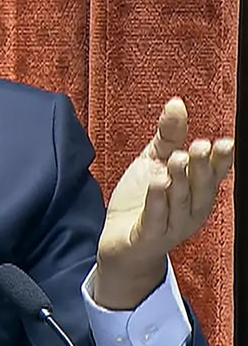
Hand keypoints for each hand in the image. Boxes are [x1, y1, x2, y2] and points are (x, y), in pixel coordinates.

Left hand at [95, 98, 233, 308]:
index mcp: (195, 191)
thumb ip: (168, 137)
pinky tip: (157, 183)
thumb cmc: (142, 202)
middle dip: (202, 167)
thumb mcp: (153, 163)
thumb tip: (177, 102)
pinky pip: (155, 220)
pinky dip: (157, 202)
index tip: (224, 142)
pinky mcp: (148, 237)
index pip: (213, 174)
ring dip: (180, 180)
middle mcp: (190, 210)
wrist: (120, 244)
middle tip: (199, 146)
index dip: (221, 160)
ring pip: (179, 202)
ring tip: (177, 158)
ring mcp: (171, 226)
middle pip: (200, 187)